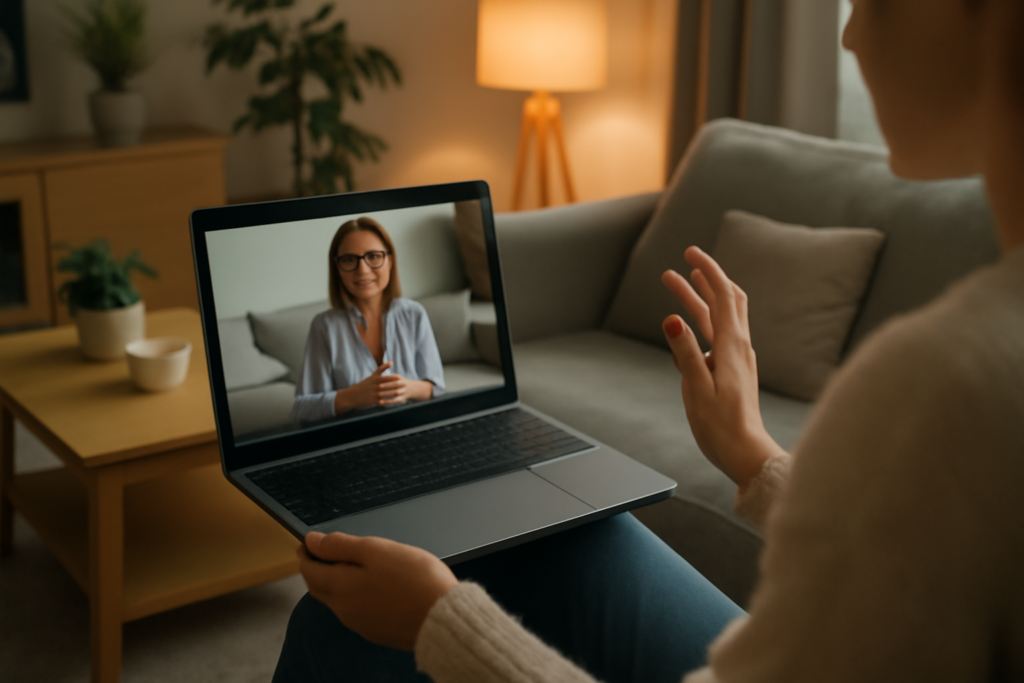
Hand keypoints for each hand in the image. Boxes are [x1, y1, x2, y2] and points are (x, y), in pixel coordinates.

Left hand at [299, 531, 458, 650]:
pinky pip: (354, 612)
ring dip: (333, 583)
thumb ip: (341, 545)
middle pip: (318, 587)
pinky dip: (351, 597)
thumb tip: (312, 542)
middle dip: (315, 568)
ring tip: (347, 566)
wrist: (442, 618)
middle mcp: (344, 609)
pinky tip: (369, 588)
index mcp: (341, 586)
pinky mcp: (375, 631)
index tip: (308, 542)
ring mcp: (359, 623)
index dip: (306, 553)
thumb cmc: (415, 580)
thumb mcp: (377, 550)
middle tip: (321, 553)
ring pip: (335, 600)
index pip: (308, 569)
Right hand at [335, 362, 408, 410]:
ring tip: (404, 394)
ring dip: (397, 395)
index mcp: (376, 379)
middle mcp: (376, 386)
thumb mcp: (372, 376)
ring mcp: (375, 394)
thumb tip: (392, 362)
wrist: (353, 395)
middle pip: (391, 386)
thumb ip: (382, 368)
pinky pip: (385, 402)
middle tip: (406, 387)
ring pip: (389, 394)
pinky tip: (396, 402)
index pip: (390, 378)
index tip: (404, 379)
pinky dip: (391, 401)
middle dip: (399, 387)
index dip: (397, 379)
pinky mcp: (374, 401)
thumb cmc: (364, 385)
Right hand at [661, 246, 781, 491]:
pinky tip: (689, 327)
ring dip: (701, 298)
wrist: (747, 454)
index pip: (722, 296)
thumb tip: (671, 319)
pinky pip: (719, 335)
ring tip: (677, 283)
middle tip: (683, 263)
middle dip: (704, 278)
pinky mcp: (735, 370)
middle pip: (726, 300)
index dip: (707, 270)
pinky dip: (704, 320)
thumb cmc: (721, 427)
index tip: (690, 253)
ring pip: (721, 317)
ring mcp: (739, 359)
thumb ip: (685, 352)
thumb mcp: (696, 388)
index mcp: (732, 347)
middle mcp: (739, 347)